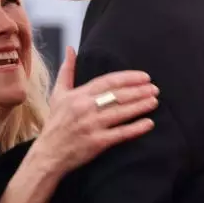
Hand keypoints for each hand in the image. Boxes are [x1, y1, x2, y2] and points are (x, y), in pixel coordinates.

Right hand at [34, 47, 158, 173]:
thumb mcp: (58, 94)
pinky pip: (120, 133)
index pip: (108, 81)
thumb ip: (67, 70)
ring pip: (121, 112)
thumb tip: (70, 49)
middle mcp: (85, 108)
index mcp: (78, 95)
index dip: (128, 78)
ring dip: (140, 106)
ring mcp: (92, 125)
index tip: (144, 77)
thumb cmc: (55, 123)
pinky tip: (148, 123)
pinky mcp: (97, 142)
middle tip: (155, 88)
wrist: (48, 153)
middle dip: (139, 91)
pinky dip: (135, 128)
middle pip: (117, 95)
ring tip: (154, 101)